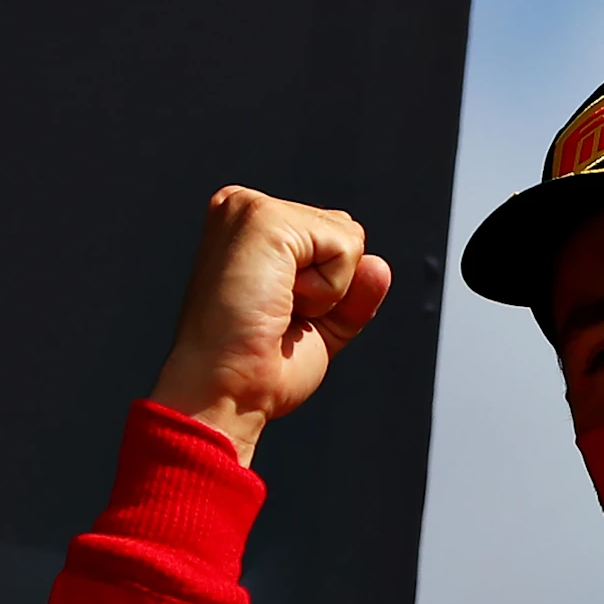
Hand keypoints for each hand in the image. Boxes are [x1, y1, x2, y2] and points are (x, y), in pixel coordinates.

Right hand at [148, 186, 392, 465]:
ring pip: (348, 238)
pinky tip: (281, 303)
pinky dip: (328, 290)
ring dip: (328, 291)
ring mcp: (251, 210)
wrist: (224, 393)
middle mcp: (244, 209)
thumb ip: (353, 295)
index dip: (326, 291)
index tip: (278, 317)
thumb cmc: (255, 370)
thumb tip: (378, 265)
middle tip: (278, 316)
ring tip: (275, 309)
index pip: (330, 239)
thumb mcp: (319, 327)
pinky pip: (344, 248)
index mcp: (248, 228)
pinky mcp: (266, 220)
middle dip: (331, 288)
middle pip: (344, 232)